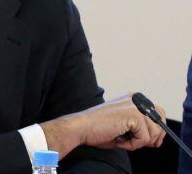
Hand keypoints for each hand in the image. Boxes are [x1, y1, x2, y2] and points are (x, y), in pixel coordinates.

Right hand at [41, 93, 165, 157]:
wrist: (81, 127)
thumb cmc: (98, 128)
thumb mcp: (125, 126)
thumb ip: (142, 128)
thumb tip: (157, 140)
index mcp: (134, 98)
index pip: (158, 114)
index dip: (155, 130)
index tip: (146, 140)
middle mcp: (136, 99)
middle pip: (160, 122)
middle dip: (151, 137)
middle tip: (133, 141)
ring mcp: (136, 106)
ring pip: (153, 132)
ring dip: (138, 142)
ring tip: (121, 138)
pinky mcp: (133, 115)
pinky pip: (144, 137)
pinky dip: (132, 144)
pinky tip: (118, 139)